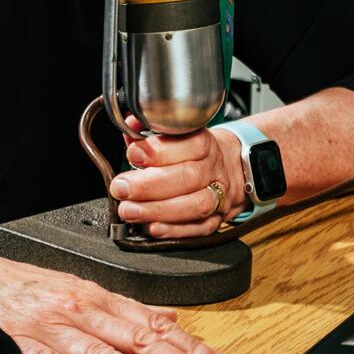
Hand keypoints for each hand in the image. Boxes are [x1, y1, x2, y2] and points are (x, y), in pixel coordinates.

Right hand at [0, 247, 230, 353]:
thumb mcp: (69, 286)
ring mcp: (45, 327)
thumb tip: (170, 318)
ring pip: (97, 351)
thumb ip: (119, 307)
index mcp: (88, 295)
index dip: (188, 345)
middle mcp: (73, 308)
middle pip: (133, 336)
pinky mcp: (15, 344)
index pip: (149, 321)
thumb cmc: (9, 287)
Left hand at [109, 115, 247, 241]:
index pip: (188, 144)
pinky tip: (153, 228)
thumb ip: (149, 131)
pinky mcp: (217, 219)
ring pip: (194, 205)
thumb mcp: (176, 134)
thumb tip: (130, 124)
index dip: (159, 151)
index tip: (133, 154)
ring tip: (129, 211)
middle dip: (149, 185)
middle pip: (188, 177)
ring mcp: (219, 196)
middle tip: (121, 188)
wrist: (231, 169)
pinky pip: (199, 228)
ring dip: (158, 210)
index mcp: (204, 143)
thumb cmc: (193, 151)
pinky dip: (175, 230)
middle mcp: (213, 169)